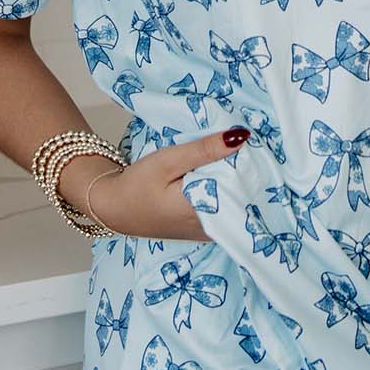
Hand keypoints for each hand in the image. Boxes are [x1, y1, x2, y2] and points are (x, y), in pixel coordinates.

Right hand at [85, 125, 248, 239]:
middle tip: (250, 148)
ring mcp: (208, 233)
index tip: (255, 146)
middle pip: (243, 197)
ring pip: (236, 204)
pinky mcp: (204, 231)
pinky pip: (226, 211)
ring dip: (239, 183)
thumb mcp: (168, 160)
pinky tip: (226, 176)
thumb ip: (204, 150)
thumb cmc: (136, 185)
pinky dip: (228, 193)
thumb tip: (241, 136)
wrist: (114, 208)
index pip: (243, 188)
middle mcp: (210, 228)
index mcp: (202, 211)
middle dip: (247, 173)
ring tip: (241, 159)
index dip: (253, 166)